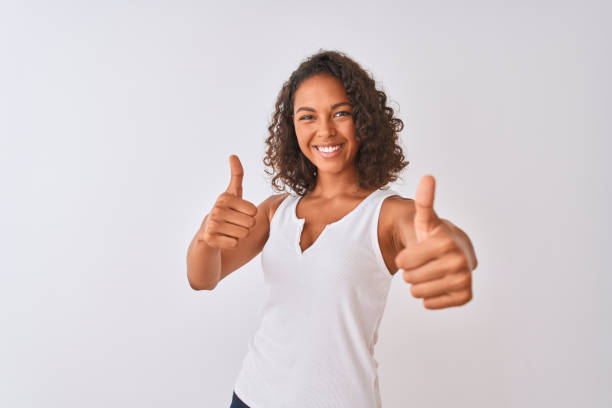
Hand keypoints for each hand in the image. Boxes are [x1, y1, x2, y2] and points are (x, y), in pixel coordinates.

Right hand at [198, 155, 256, 248]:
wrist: (207, 233)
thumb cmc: (226, 212)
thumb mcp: (232, 193)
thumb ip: (236, 175)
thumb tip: (233, 155)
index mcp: (224, 197)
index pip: (253, 210)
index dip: (251, 215)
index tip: (239, 213)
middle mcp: (217, 209)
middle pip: (250, 223)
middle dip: (247, 226)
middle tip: (235, 224)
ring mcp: (212, 224)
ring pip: (243, 234)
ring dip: (240, 235)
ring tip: (230, 231)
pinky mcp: (210, 238)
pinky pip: (234, 243)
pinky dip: (233, 243)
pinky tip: (224, 239)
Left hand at [395, 175, 474, 309]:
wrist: (453, 254)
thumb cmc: (433, 237)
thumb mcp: (425, 220)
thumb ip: (424, 201)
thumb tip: (427, 177)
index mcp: (445, 241)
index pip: (402, 262)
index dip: (404, 258)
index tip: (418, 250)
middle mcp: (460, 261)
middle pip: (409, 278)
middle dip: (412, 271)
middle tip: (425, 262)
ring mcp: (464, 280)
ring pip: (418, 293)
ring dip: (419, 285)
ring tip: (430, 272)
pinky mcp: (465, 296)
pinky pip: (430, 304)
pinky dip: (429, 298)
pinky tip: (437, 285)